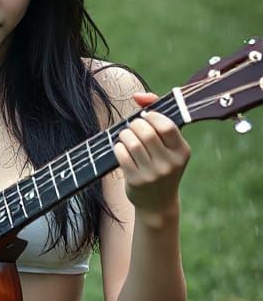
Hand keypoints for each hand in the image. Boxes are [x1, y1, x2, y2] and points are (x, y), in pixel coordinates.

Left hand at [114, 93, 190, 218]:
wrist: (158, 204)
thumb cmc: (162, 165)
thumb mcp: (169, 145)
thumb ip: (158, 115)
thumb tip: (138, 96)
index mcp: (182, 151)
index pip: (166, 126)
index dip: (152, 116)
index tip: (147, 118)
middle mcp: (169, 164)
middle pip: (146, 132)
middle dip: (135, 124)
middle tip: (133, 127)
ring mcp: (152, 174)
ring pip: (132, 142)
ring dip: (124, 134)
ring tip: (126, 136)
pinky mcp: (136, 181)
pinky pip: (121, 154)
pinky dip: (118, 147)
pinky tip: (121, 149)